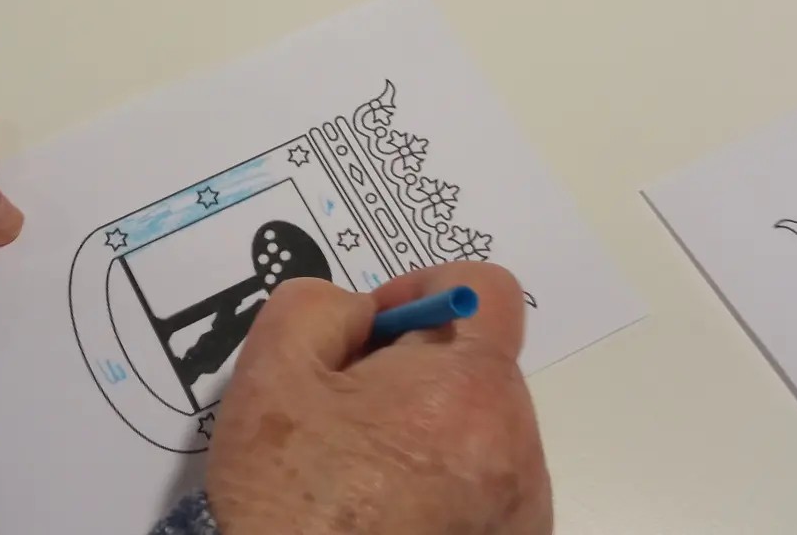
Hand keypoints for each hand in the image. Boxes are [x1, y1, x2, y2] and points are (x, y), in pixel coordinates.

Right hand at [208, 263, 551, 534]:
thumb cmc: (288, 499)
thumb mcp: (273, 368)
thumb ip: (319, 304)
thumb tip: (364, 315)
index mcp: (469, 391)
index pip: (486, 289)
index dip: (426, 286)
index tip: (377, 325)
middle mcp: (517, 448)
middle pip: (478, 359)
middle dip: (416, 360)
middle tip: (349, 401)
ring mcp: (523, 510)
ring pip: (480, 419)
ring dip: (429, 417)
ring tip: (362, 461)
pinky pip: (485, 476)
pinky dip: (443, 471)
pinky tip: (386, 504)